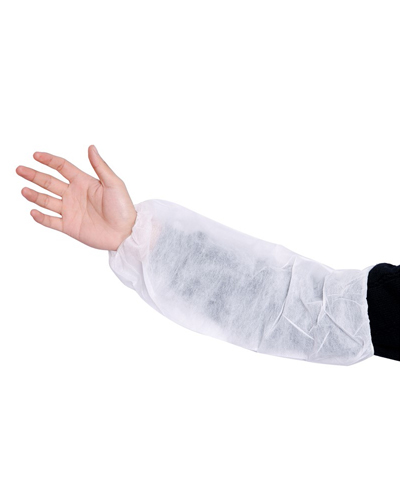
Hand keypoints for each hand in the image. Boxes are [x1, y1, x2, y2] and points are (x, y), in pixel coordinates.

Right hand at [16, 145, 136, 250]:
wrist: (126, 233)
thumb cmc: (123, 208)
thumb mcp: (114, 184)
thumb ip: (100, 167)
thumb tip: (91, 147)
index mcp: (84, 182)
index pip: (62, 167)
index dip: (49, 160)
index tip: (36, 155)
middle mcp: (74, 195)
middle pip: (49, 182)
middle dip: (34, 175)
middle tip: (20, 169)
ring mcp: (70, 211)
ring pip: (47, 200)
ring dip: (35, 195)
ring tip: (24, 190)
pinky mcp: (70, 227)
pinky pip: (51, 221)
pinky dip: (41, 217)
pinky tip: (33, 211)